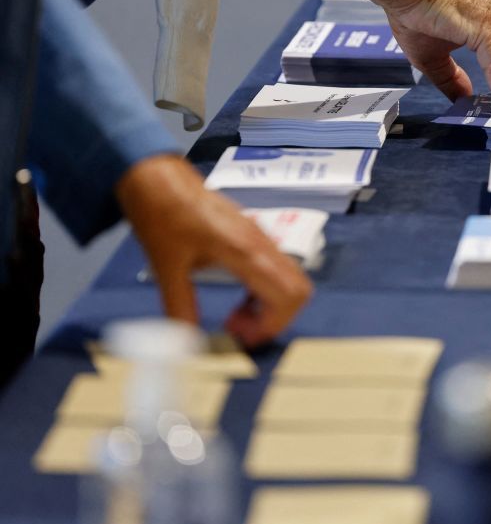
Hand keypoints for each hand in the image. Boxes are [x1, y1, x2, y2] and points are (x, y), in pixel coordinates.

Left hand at [116, 155, 312, 346]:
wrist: (157, 176)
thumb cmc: (161, 215)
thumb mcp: (166, 267)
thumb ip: (180, 308)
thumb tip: (187, 346)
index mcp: (245, 251)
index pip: (288, 295)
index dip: (272, 325)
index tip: (240, 338)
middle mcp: (261, 243)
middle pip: (299, 290)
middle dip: (276, 319)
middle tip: (239, 329)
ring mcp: (261, 237)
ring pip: (291, 281)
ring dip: (271, 307)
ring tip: (236, 318)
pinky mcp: (254, 236)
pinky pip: (277, 270)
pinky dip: (266, 293)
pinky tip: (239, 300)